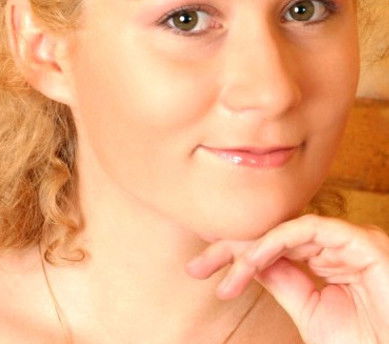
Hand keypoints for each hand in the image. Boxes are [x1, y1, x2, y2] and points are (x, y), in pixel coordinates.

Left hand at [185, 214, 388, 343]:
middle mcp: (336, 244)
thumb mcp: (311, 311)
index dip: (236, 254)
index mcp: (327, 259)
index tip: (201, 269)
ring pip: (286, 229)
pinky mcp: (359, 240)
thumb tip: (249, 262)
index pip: (273, 247)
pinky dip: (276, 241)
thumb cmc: (366, 342)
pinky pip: (308, 229)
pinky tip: (253, 260)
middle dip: (233, 248)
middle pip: (274, 234)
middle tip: (197, 267)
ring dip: (250, 250)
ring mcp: (348, 240)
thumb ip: (283, 281)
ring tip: (226, 275)